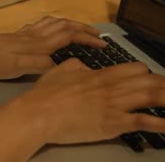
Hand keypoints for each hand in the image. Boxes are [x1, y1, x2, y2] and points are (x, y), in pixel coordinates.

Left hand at [0, 16, 105, 79]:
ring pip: (53, 23)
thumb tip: (61, 66)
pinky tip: (48, 29)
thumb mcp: (19, 68)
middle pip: (64, 25)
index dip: (87, 38)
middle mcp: (35, 36)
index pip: (69, 36)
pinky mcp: (16, 36)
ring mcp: (25, 34)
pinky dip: (52, 24)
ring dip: (69, 24)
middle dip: (83, 28)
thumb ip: (41, 66)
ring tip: (79, 29)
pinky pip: (40, 25)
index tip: (103, 44)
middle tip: (97, 35)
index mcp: (39, 44)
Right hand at [11, 59, 164, 143]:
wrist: (38, 113)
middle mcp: (112, 88)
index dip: (147, 75)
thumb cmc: (46, 94)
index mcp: (100, 75)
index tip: (153, 80)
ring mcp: (114, 105)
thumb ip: (76, 66)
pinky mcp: (113, 123)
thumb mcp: (60, 71)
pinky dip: (160, 123)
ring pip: (151, 97)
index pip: (135, 69)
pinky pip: (143, 121)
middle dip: (163, 86)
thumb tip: (84, 66)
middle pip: (149, 82)